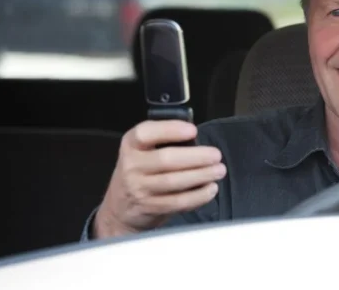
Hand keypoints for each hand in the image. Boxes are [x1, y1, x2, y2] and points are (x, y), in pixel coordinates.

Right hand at [94, 120, 225, 238]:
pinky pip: (178, 202)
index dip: (170, 130)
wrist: (120, 208)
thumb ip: (163, 141)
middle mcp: (131, 166)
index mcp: (131, 145)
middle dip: (196, 157)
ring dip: (201, 176)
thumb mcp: (142, 151)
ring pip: (173, 182)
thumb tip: (196, 137)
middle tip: (216, 155)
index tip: (192, 130)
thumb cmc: (140, 172)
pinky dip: (198, 196)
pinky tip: (210, 189)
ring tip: (218, 170)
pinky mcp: (150, 208)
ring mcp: (139, 189)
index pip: (145, 133)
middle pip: (166, 159)